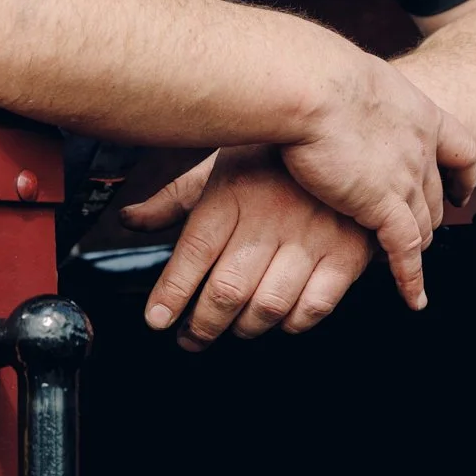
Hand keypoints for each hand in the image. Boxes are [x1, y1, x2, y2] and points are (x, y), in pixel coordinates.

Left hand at [122, 148, 374, 348]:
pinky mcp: (346, 254)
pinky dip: (292, 323)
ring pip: (268, 305)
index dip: (172, 294)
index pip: (194, 253)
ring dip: (245, 328)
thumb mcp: (221, 167)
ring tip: (233, 327)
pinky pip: (313, 307)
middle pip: (228, 289)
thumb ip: (174, 199)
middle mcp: (270, 216)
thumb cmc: (275, 158)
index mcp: (233, 192)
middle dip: (202, 325)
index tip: (157, 320)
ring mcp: (311, 237)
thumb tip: (128, 219)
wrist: (347, 137)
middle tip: (190, 338)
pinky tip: (279, 317)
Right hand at [279, 53, 475, 310]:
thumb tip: (334, 94)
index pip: (460, 149)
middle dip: (431, 216)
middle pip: (437, 195)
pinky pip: (406, 251)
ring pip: (424, 224)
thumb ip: (355, 95)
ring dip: (416, 246)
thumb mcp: (351, 78)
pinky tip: (414, 297)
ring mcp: (406, 179)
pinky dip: (411, 277)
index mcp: (419, 113)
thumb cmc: (317, 74)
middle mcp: (421, 148)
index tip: (457, 191)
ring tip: (406, 264)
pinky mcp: (384, 206)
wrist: (313, 86)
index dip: (461, 175)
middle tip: (418, 232)